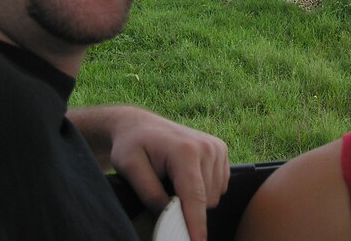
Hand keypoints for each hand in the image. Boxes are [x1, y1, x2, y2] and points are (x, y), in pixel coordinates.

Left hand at [68, 106, 228, 240]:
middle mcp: (207, 147)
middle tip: (163, 195)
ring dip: (195, 199)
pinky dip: (204, 190)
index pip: (195, 197)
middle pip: (206, 201)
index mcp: (185, 151)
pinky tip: (185, 177)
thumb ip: (149, 193)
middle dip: (186, 208)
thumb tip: (168, 216)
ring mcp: (217, 148)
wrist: (140, 126)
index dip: (196, 225)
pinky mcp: (221, 150)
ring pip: (215, 196)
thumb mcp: (129, 168)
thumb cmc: (132, 145)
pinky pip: (219, 186)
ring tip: (172, 181)